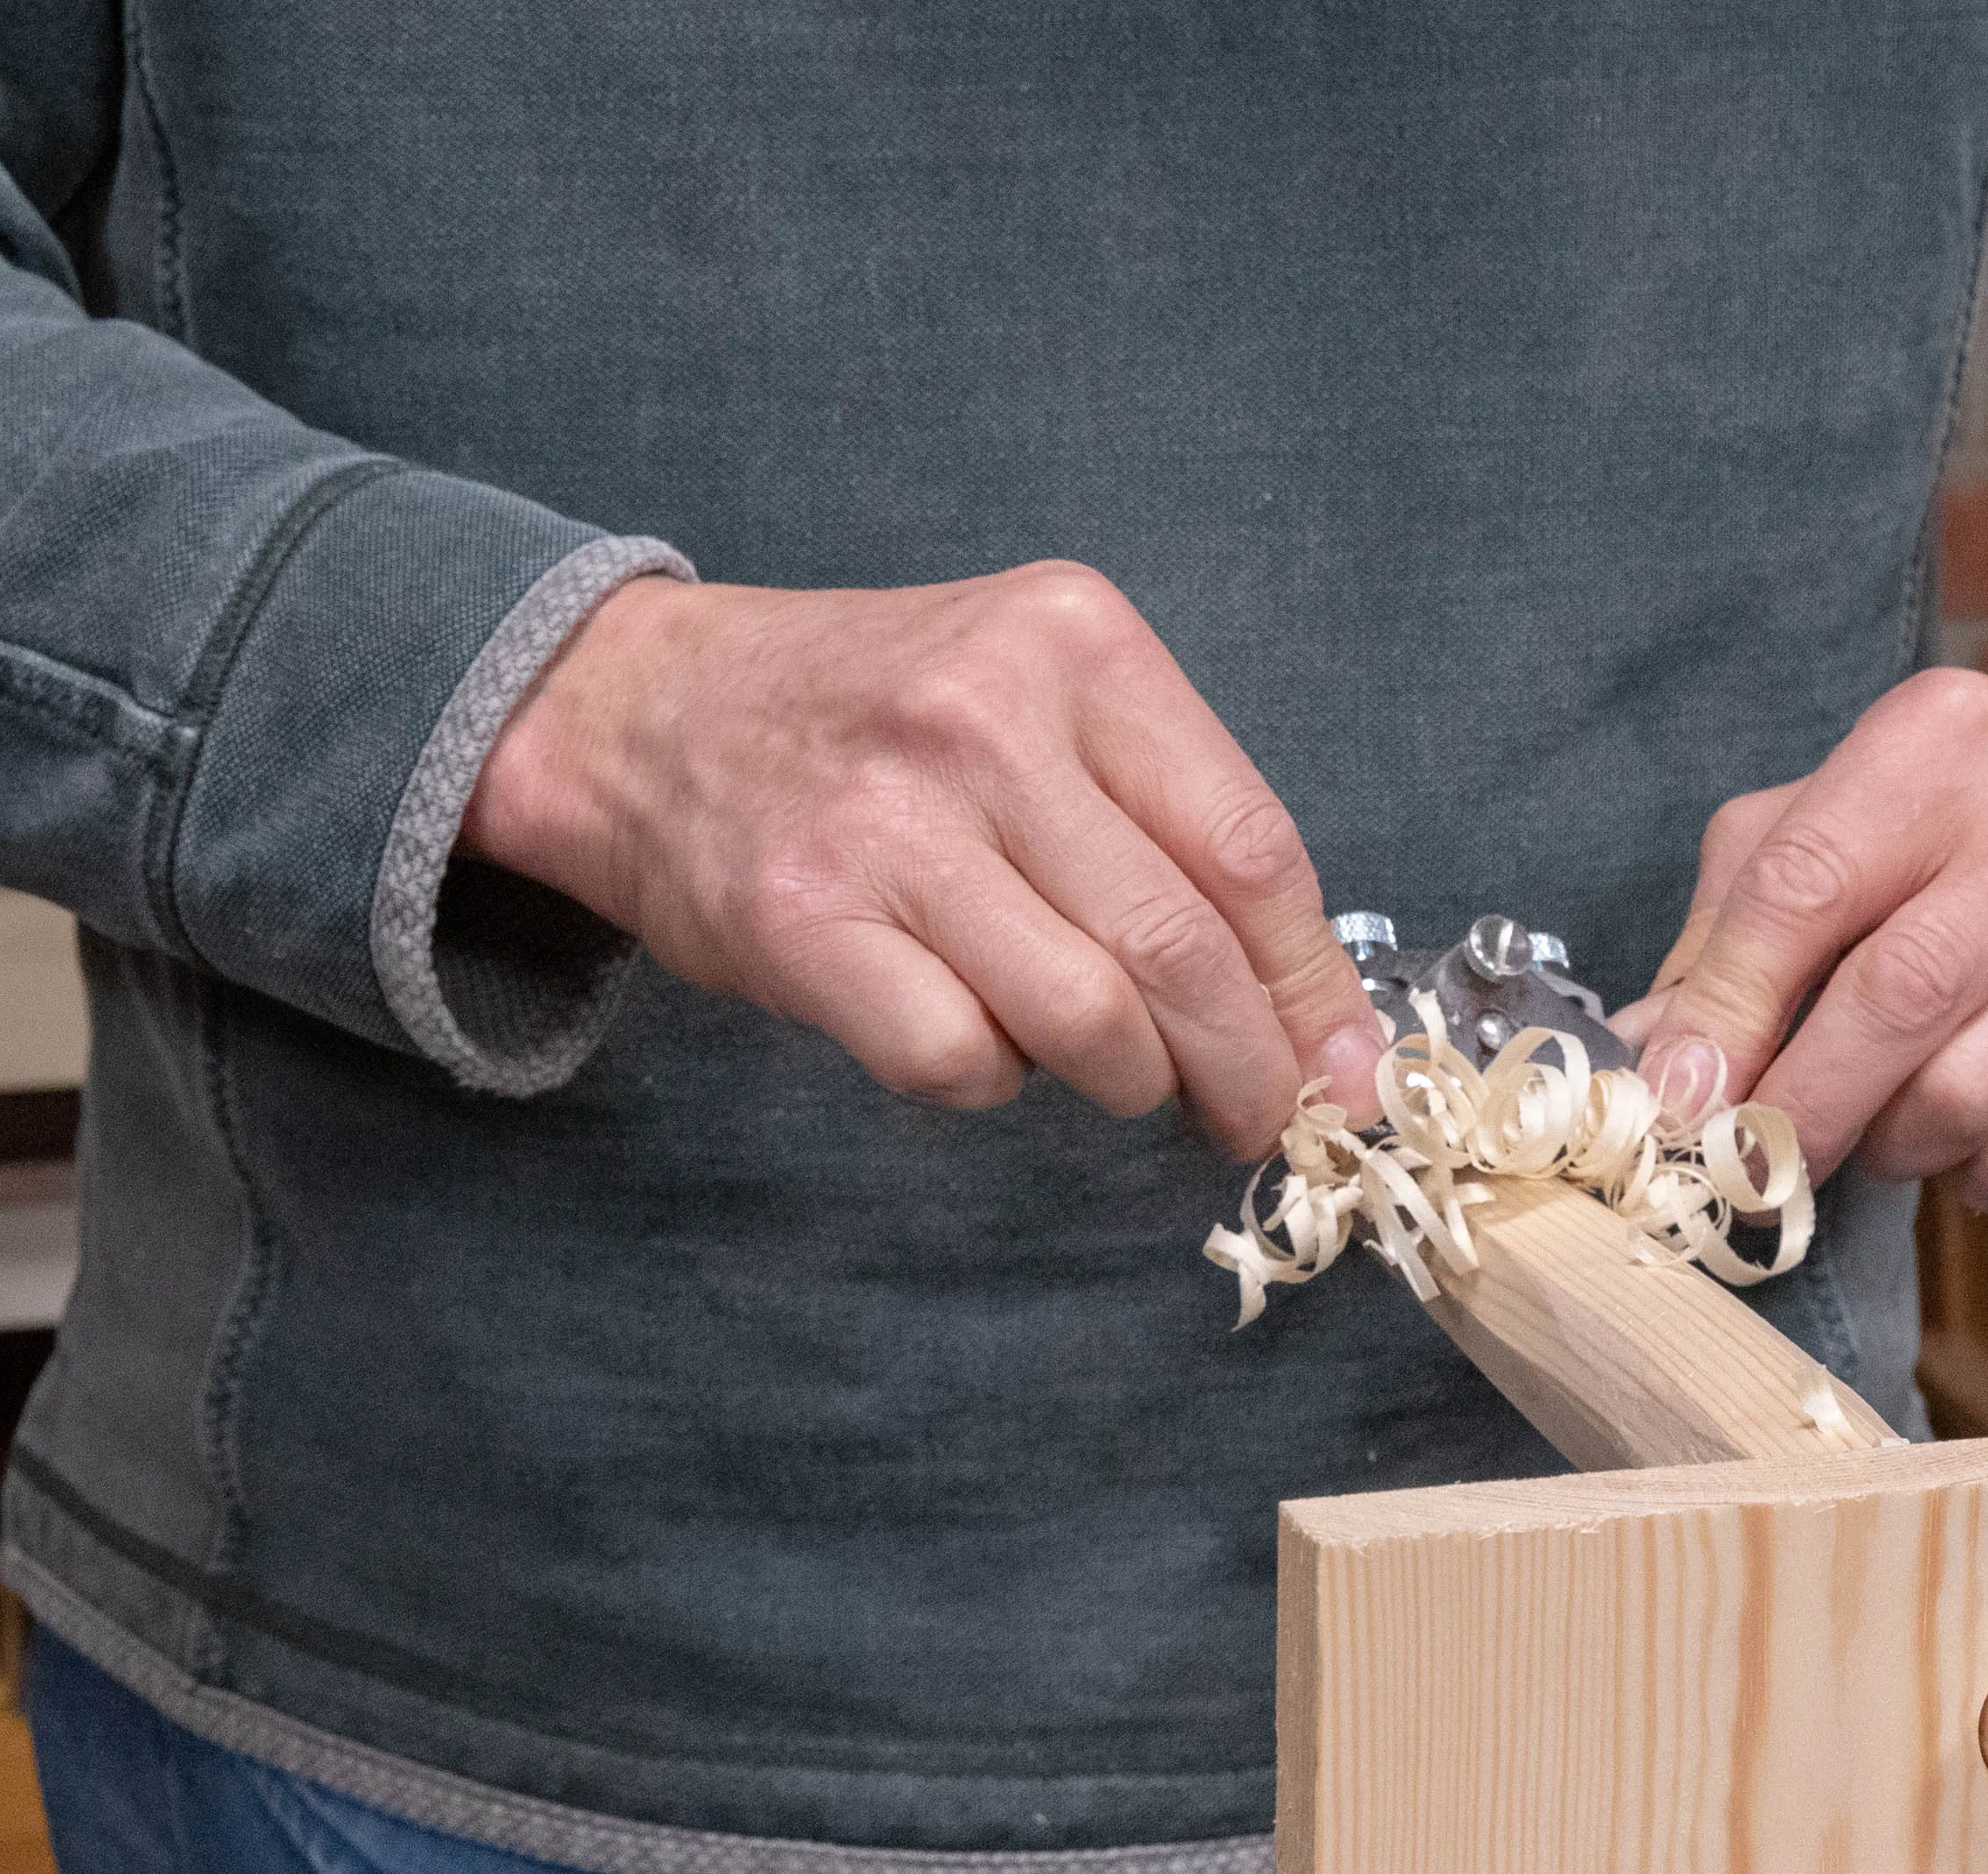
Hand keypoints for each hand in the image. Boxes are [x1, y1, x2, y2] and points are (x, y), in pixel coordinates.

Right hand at [461, 566, 1382, 1154]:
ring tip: (1113, 1069)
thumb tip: (1318, 1019)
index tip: (1342, 1068)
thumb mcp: (1038, 700)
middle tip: (1255, 1117)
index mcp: (1075, 644)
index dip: (1311, 986)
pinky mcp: (803, 920)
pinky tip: (977, 1036)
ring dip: (1125, 1080)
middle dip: (1244, 1066)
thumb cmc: (875, 720)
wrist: (645, 708)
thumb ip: (1172, 825)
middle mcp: (985, 718)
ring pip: (1087, 1019)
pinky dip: (992, 1081)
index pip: (1250, 848)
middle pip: (1181, 946)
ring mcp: (888, 822)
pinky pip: (959, 1060)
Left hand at [1612, 669, 1987, 1213]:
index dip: (1726, 1015)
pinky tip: (1960, 1131)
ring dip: (1886, 1145)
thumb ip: (1722, 947)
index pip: (1803, 886)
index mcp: (1941, 741)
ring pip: (1964, 1100)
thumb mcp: (1815, 840)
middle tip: (1750, 1158)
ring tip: (1873, 1121)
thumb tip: (1650, 1070)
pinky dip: (1967, 1175)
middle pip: (1897, 998)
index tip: (1677, 1102)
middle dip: (1799, 1105)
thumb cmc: (1936, 861)